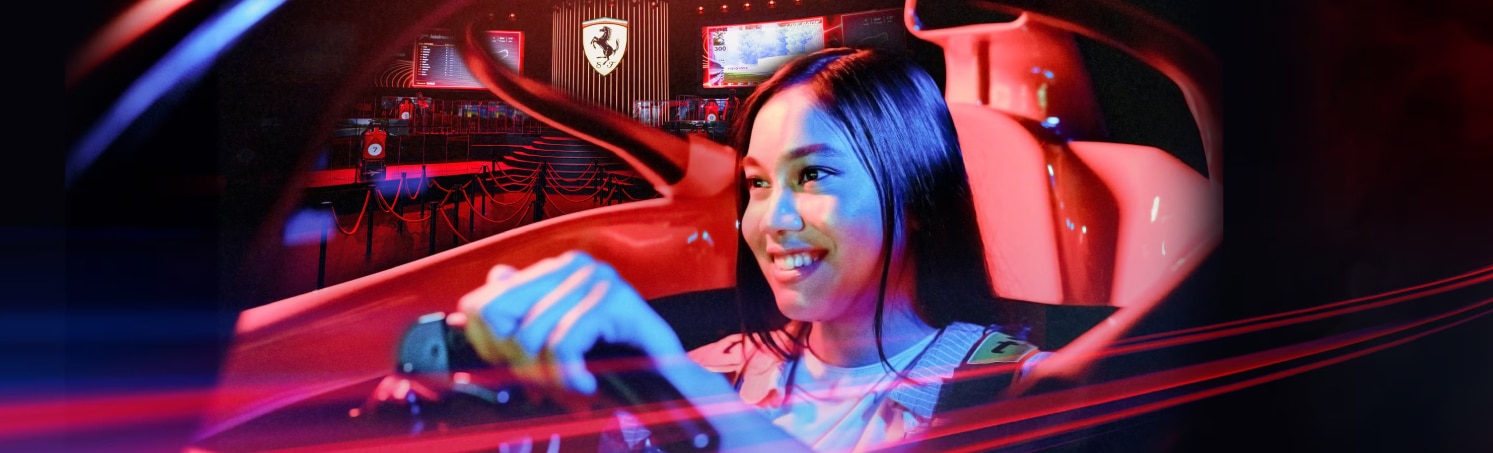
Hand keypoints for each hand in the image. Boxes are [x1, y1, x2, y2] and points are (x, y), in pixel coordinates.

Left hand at [453, 251, 685, 394]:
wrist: (670, 381)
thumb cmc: (614, 364)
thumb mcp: (555, 346)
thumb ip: (518, 324)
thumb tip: (471, 313)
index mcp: (552, 271)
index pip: (481, 303)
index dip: (489, 345)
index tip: (514, 369)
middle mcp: (572, 266)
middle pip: (498, 316)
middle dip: (515, 361)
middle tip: (543, 383)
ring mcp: (596, 278)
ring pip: (530, 334)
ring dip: (548, 375)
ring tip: (571, 385)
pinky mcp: (615, 299)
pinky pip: (564, 342)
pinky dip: (570, 374)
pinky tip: (586, 384)